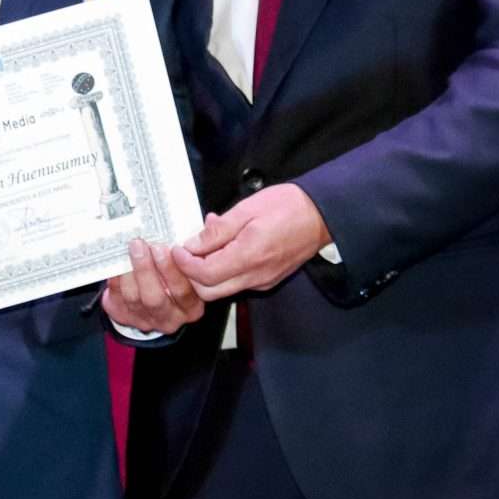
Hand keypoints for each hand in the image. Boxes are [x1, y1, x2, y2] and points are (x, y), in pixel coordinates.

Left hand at [102, 237, 206, 335]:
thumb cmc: (171, 277)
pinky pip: (116, 297)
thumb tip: (166, 233)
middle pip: (155, 298)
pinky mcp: (124, 316)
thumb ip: (180, 259)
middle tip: (140, 244)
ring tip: (128, 249)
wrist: (150, 298)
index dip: (173, 271)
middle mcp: (169, 317)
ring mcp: (146, 319)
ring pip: (134, 298)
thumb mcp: (184, 271)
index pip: (183, 292)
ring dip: (128, 271)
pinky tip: (115, 260)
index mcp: (190, 306)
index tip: (167, 248)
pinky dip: (115, 277)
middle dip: (145, 269)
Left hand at [170, 182, 330, 301]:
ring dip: (206, 273)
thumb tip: (193, 243)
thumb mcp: (246, 209)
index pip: (204, 274)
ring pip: (222, 290)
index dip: (184, 263)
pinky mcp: (267, 280)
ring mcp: (262, 281)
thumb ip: (218, 230)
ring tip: (204, 246)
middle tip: (185, 251)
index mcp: (249, 256)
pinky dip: (222, 271)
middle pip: (209, 291)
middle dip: (190, 274)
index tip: (177, 248)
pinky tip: (223, 248)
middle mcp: (255, 276)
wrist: (321, 216)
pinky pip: (237, 283)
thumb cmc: (287, 207)